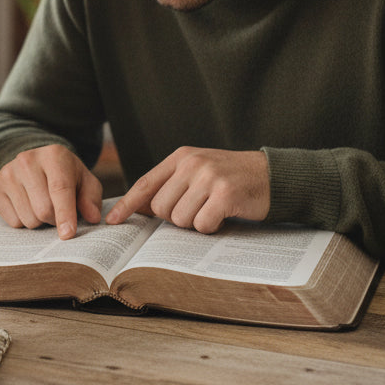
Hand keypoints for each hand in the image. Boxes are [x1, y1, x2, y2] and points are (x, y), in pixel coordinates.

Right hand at [0, 143, 102, 238]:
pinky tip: (26, 204)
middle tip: (58, 212)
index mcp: (54, 155)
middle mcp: (27, 160)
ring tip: (42, 205)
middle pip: (43, 209)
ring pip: (27, 218)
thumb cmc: (65, 175)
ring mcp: (7, 172)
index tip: (67, 234)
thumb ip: (91, 199)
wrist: (35, 163)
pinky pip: (12, 221)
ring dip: (39, 221)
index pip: (60, 189)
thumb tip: (92, 217)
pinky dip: (23, 220)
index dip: (65, 214)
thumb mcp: (85, 182)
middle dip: (54, 219)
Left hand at [105, 147, 269, 232]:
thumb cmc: (230, 178)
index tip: (113, 220)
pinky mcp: (225, 194)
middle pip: (161, 208)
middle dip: (175, 218)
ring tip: (212, 210)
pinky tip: (223, 216)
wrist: (271, 175)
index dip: (127, 204)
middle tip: (197, 209)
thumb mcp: (197, 171)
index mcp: (182, 157)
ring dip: (195, 223)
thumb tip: (137, 208)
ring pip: (180, 219)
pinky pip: (202, 225)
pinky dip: (211, 227)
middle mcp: (192, 164)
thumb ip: (170, 184)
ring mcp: (209, 177)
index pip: (146, 183)